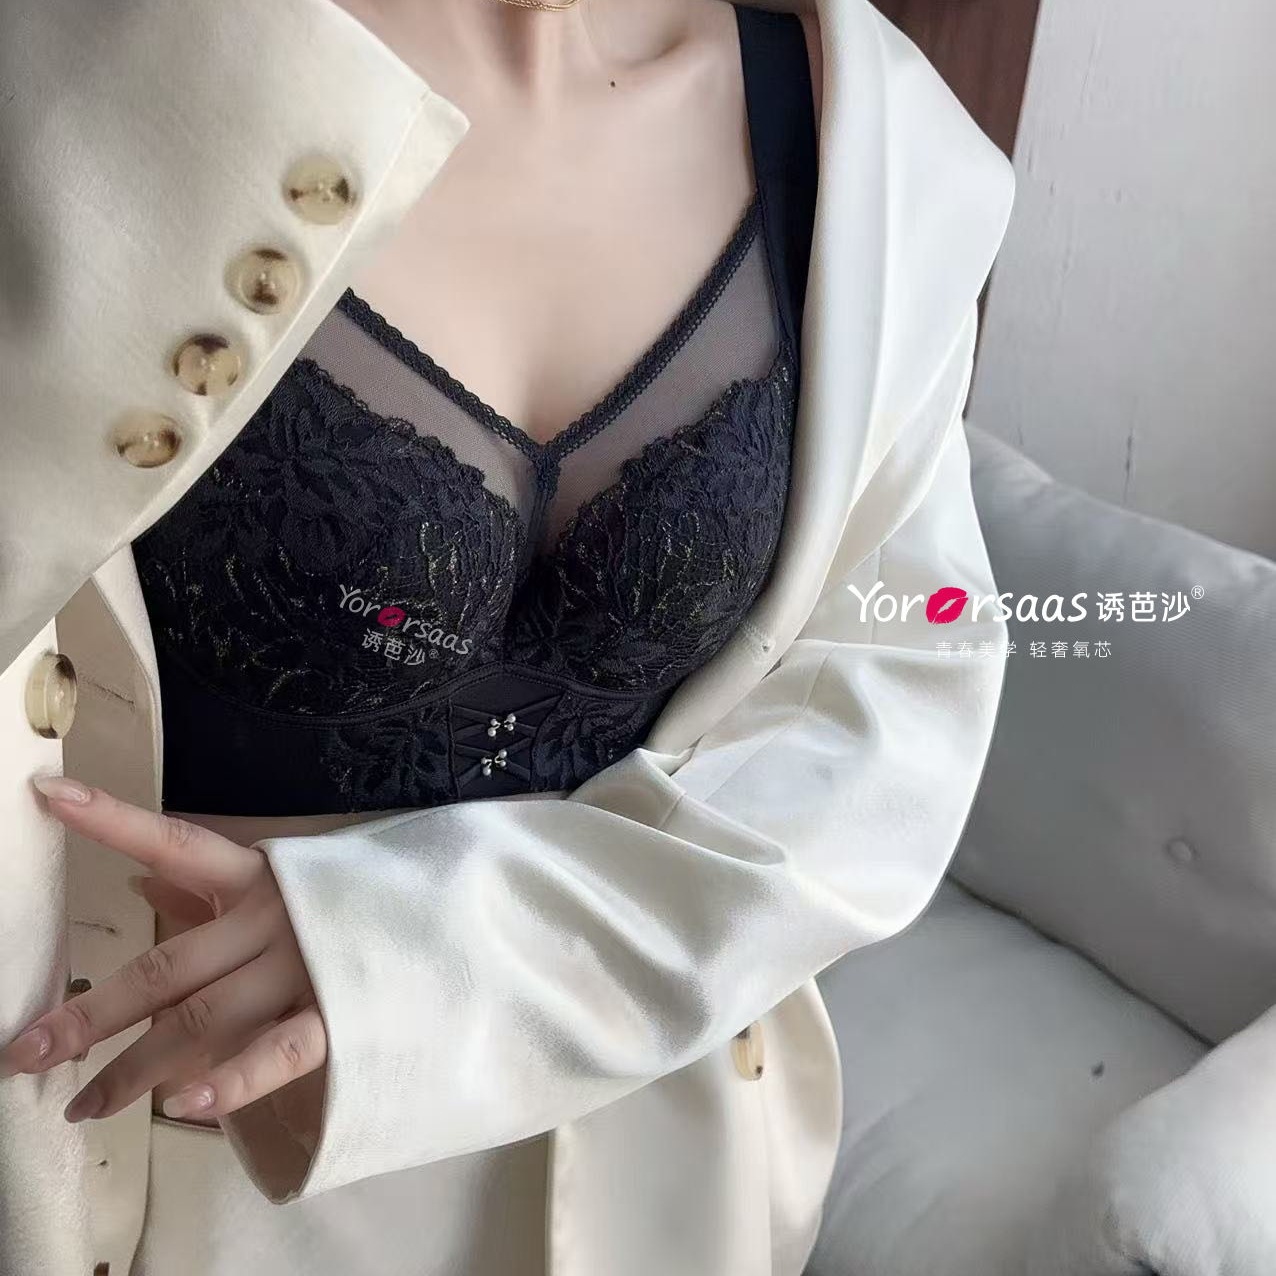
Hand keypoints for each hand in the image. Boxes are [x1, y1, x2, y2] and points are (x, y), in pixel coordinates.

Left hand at [0, 776, 325, 1124]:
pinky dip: (231, 1081)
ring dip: (135, 1068)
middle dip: (91, 1012)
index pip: (175, 843)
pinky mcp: (343, 1015)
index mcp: (261, 875)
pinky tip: (181, 1107)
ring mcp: (307, 966)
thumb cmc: (358, 905)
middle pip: (166, 966)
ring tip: (80, 1105)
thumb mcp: (287, 884)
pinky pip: (280, 1051)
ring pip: (203, 1019)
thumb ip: (211, 889)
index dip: (112, 822)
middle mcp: (274, 918)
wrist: (456, 927)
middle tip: (23, 1051)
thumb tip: (136, 881)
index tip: (46, 797)